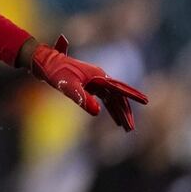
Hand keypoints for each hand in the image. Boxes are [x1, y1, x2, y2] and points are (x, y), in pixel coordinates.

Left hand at [31, 35, 148, 130]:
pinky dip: (110, 109)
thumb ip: (82, 98)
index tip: (146, 101)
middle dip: (125, 112)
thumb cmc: (56, 72)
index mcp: (98, 76)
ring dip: (119, 112)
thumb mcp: (69, 86)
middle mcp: (100, 77)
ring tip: (126, 128)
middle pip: (118, 96)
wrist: (44, 63)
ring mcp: (95, 81)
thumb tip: (97, 112)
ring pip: (112, 99)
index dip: (133, 95)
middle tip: (131, 128)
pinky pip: (105, 99)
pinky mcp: (90, 85)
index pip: (119, 88)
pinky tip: (115, 120)